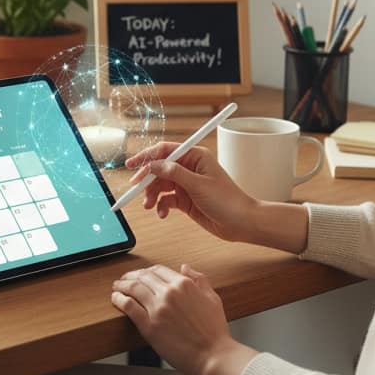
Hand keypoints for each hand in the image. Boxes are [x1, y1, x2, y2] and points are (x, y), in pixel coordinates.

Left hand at [111, 263, 257, 374]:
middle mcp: (169, 293)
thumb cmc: (214, 332)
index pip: (157, 270)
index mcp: (184, 284)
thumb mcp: (212, 298)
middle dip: (130, 276)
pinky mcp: (149, 325)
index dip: (145, 271)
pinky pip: (128, 306)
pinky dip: (119, 299)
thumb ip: (199, 280)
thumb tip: (185, 267)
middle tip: (123, 280)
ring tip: (116, 288)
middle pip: (142, 276)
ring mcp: (158, 308)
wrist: (213, 356)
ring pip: (133, 288)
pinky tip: (116, 299)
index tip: (140, 275)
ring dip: (121, 285)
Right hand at [124, 142, 257, 242]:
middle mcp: (189, 168)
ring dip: (152, 195)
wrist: (242, 223)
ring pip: (160, 186)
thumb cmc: (228, 201)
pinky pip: (166, 200)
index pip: (165, 151)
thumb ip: (174, 173)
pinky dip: (161, 206)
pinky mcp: (185, 200)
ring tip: (150, 206)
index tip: (132, 165)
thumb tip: (153, 165)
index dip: (147, 157)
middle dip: (147, 180)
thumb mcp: (199, 184)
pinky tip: (162, 213)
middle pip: (159, 169)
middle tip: (136, 190)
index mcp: (195, 157)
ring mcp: (186, 184)